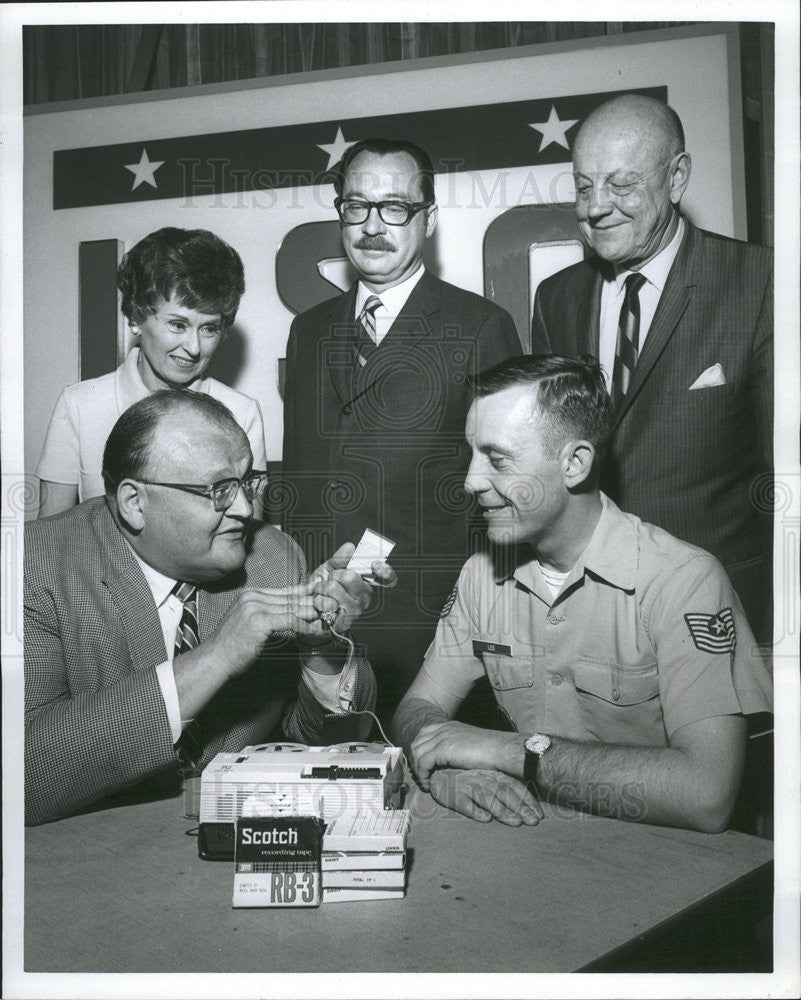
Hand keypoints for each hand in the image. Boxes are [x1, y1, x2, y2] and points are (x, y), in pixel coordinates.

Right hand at [196, 586, 320, 676]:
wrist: (215, 659)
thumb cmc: (232, 645)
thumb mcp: (249, 622)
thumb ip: (267, 613)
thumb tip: (290, 612)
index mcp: (251, 594)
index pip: (286, 591)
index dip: (306, 594)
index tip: (322, 596)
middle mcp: (253, 597)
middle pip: (291, 598)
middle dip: (313, 602)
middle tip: (332, 605)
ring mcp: (255, 607)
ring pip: (293, 608)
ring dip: (313, 613)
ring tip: (330, 616)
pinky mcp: (259, 621)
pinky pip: (290, 621)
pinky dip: (306, 625)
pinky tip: (317, 629)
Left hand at [305, 542, 397, 633]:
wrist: (309, 607)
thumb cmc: (324, 587)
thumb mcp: (330, 568)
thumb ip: (340, 558)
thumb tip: (350, 546)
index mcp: (367, 583)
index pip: (388, 578)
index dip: (385, 571)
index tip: (375, 565)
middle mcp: (365, 597)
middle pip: (349, 576)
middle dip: (333, 575)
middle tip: (330, 580)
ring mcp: (355, 611)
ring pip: (333, 588)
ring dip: (320, 588)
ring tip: (321, 593)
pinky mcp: (343, 622)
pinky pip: (326, 603)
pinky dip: (317, 600)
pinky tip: (319, 606)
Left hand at [410, 721, 519, 788]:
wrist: (501, 750)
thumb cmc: (491, 751)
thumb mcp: (469, 743)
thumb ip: (457, 746)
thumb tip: (450, 759)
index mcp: (449, 726)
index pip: (424, 734)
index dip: (420, 750)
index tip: (423, 767)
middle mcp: (443, 729)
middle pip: (417, 743)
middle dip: (415, 761)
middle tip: (422, 777)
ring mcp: (442, 737)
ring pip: (417, 753)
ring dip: (418, 770)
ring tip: (425, 782)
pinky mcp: (443, 749)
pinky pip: (423, 762)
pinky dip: (423, 775)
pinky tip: (429, 784)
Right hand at [429, 769, 542, 825]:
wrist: (437, 770)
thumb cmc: (465, 777)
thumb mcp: (485, 777)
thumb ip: (502, 786)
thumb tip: (525, 805)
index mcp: (491, 774)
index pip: (513, 785)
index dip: (527, 799)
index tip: (539, 814)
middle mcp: (481, 778)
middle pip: (504, 792)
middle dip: (520, 807)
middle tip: (533, 822)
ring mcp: (467, 785)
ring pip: (487, 797)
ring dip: (502, 810)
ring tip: (516, 822)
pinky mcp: (453, 794)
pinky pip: (465, 803)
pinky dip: (475, 811)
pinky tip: (485, 819)